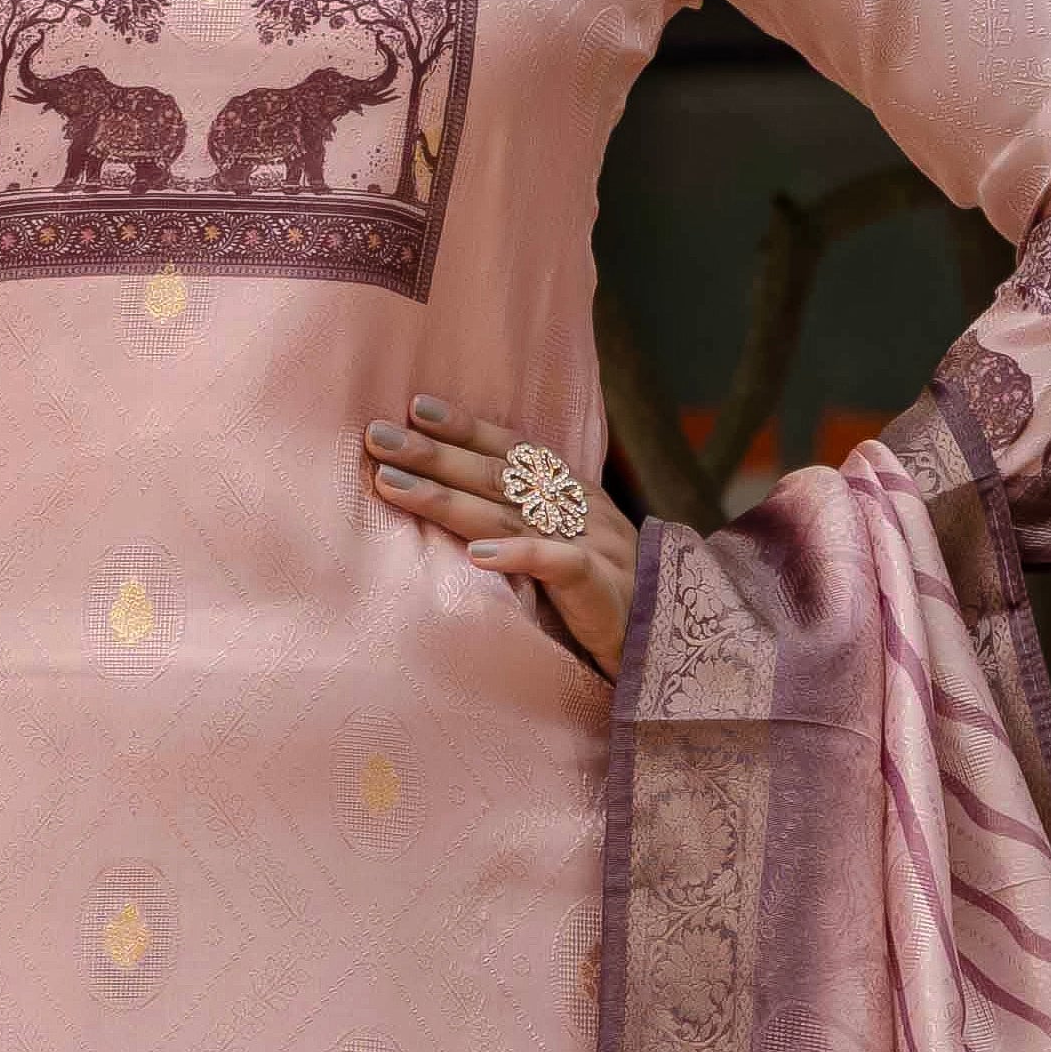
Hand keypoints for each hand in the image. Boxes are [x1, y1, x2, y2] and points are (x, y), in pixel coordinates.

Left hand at [364, 392, 638, 678]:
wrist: (673, 643)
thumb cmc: (607, 597)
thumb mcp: (566, 547)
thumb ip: (524, 522)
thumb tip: (459, 499)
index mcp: (571, 494)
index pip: (512, 450)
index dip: (466, 426)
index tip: (414, 407)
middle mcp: (577, 510)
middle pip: (496, 476)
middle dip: (433, 454)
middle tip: (377, 437)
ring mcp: (590, 545)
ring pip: (509, 514)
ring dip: (447, 498)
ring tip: (394, 484)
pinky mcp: (600, 588)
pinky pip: (558, 565)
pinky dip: (518, 556)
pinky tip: (477, 554)